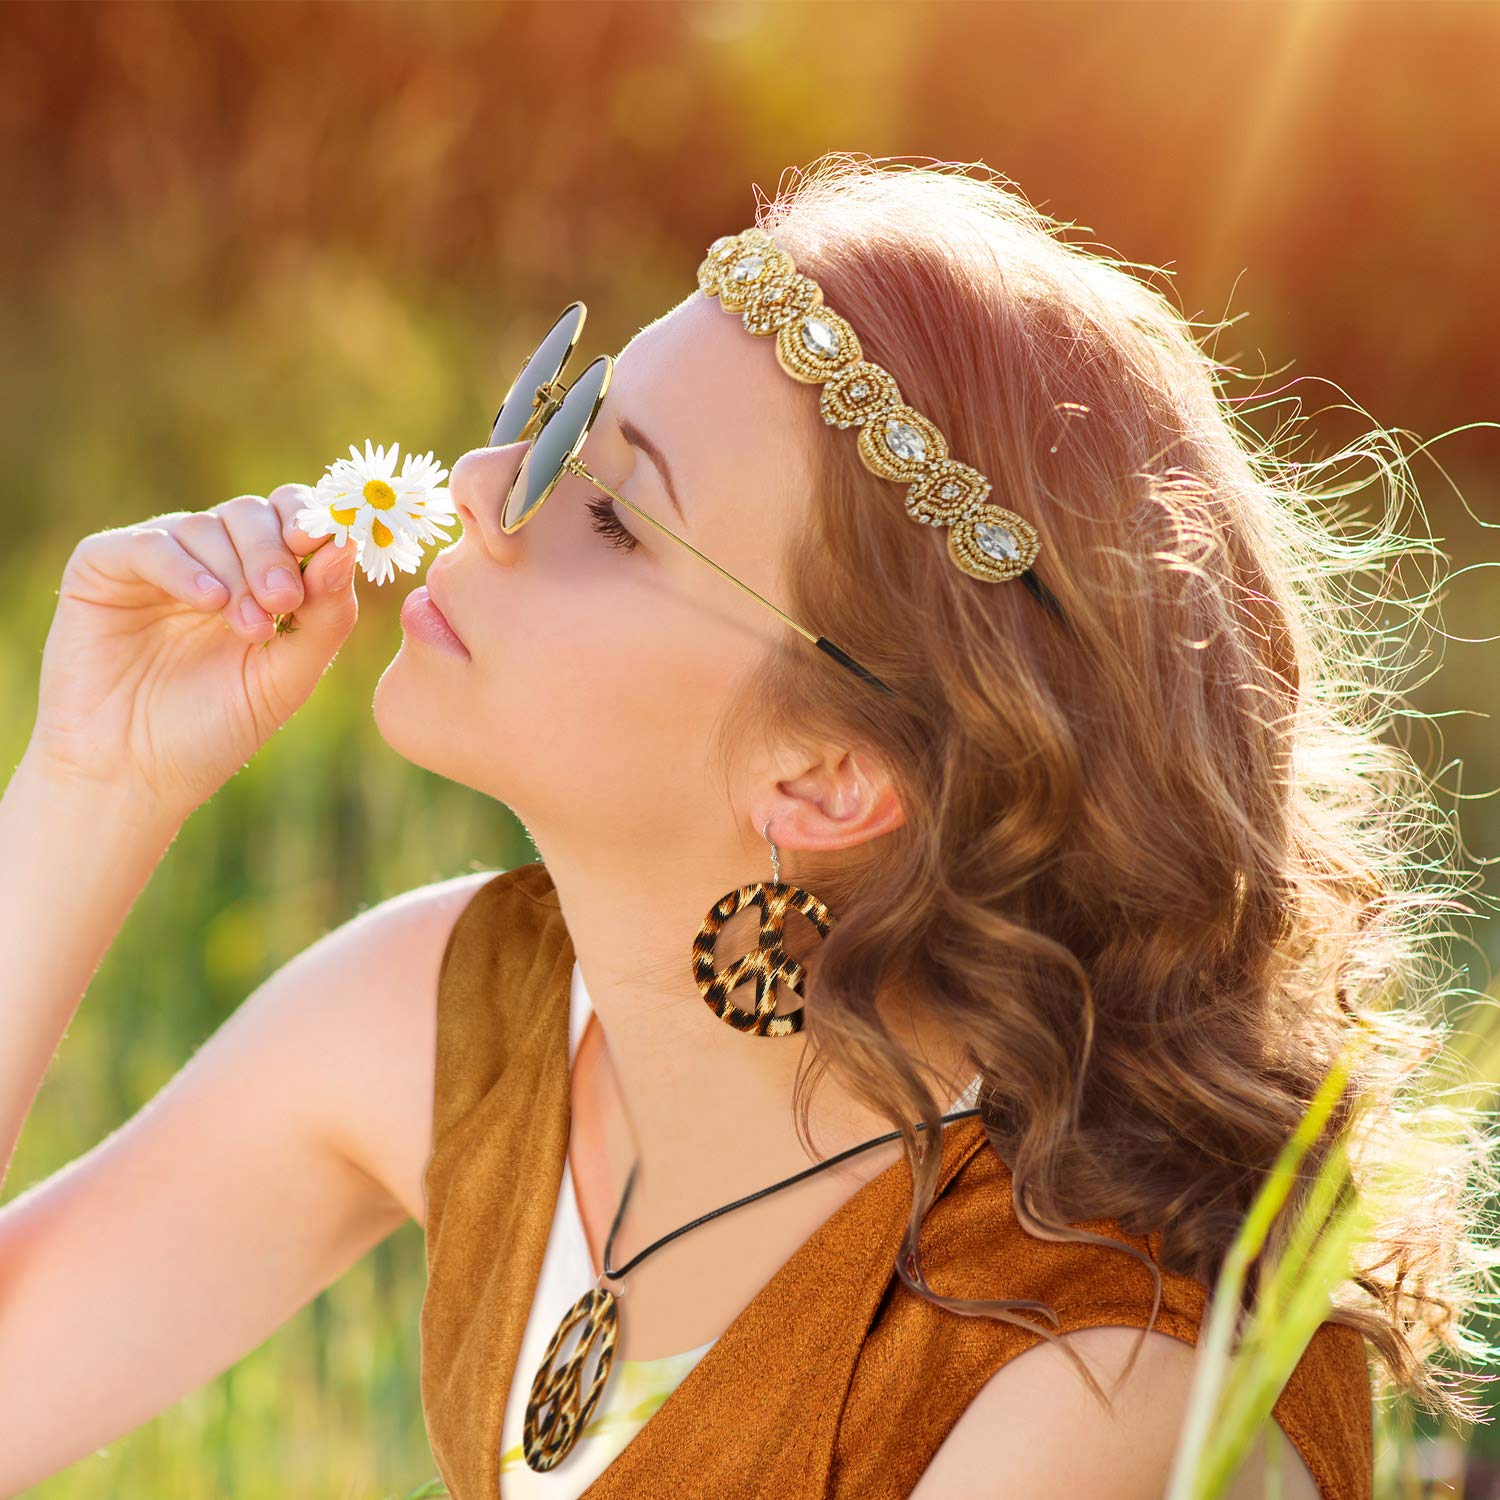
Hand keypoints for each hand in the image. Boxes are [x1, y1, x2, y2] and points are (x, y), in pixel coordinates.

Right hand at [28, 485, 361, 816]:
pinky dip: (184, 567)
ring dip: (237, 572)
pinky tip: (208, 601)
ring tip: (248, 629)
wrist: (135, 775)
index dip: (313, 522)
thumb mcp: (287, 677)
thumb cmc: (216, 730)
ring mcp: (157, 563)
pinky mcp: (102, 569)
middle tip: (283, 600)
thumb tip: (347, 544)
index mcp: (258, 578)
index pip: (292, 519)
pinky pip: (148, 545)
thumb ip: (326, 616)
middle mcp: (210, 562)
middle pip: (251, 514)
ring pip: (206, 526)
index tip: (330, 543)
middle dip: (275, 552)